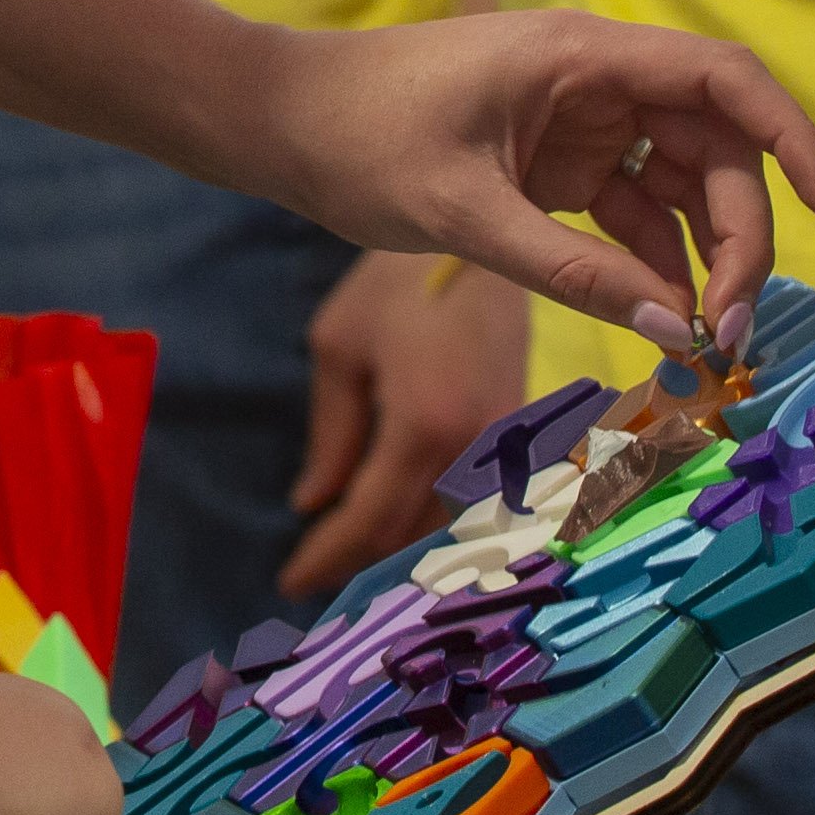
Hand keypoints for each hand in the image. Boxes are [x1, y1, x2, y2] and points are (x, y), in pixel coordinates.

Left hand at [243, 10, 814, 361]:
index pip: (723, 80)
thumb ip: (572, 271)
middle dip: (741, 232)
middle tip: (730, 326)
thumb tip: (674, 329)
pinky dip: (655, 262)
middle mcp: (598, 78)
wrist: (278, 123)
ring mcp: (581, 120)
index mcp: (584, 55)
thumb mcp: (464, 214)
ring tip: (704, 335)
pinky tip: (665, 318)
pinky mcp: (559, 163)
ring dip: (704, 254)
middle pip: (715, 145)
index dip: (791, 139)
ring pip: (683, 182)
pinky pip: (634, 211)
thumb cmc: (359, 141)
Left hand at [282, 253, 529, 595]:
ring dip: (401, 547)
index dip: (327, 556)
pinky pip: (477, 498)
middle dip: (362, 562)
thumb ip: (332, 435)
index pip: (370, 518)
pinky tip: (402, 521)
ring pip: (451, 525)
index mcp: (425, 423)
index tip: (288, 582)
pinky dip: (436, 518)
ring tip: (350, 557)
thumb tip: (311, 504)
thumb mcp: (341, 348)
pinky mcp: (526, 434)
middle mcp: (478, 445)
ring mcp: (510, 444)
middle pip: (414, 535)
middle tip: (315, 578)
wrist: (482, 233)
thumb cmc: (397, 278)